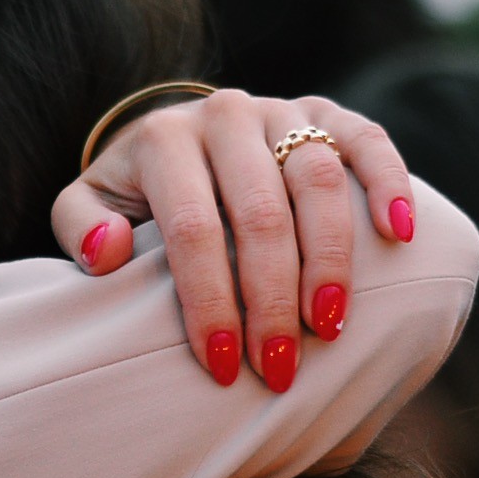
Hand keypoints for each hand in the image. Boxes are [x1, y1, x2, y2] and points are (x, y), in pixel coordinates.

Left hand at [55, 91, 416, 393]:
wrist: (180, 138)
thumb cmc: (136, 195)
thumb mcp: (88, 204)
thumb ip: (80, 225)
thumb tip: (106, 252)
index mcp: (164, 139)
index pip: (192, 227)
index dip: (209, 301)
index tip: (223, 366)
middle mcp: (225, 114)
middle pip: (259, 212)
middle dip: (272, 298)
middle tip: (279, 367)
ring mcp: (281, 109)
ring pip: (317, 180)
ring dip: (330, 260)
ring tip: (332, 326)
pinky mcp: (327, 112)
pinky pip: (368, 141)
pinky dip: (390, 183)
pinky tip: (398, 236)